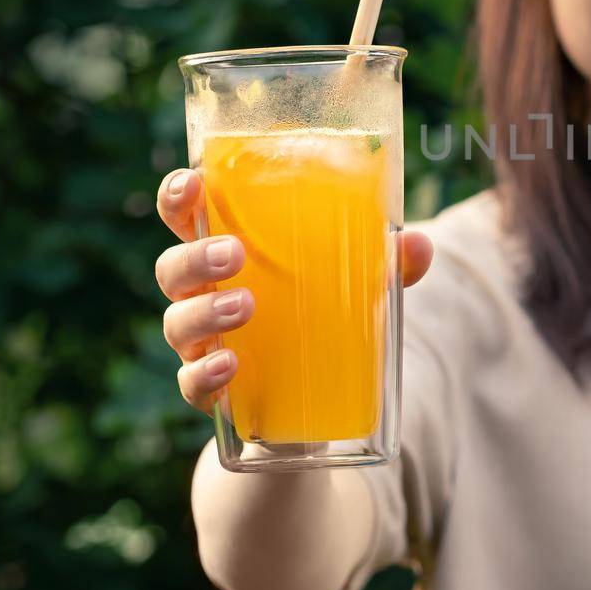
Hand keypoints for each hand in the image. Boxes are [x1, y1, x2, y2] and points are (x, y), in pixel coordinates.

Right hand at [153, 167, 433, 413]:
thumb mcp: (357, 287)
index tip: (192, 182)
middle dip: (196, 256)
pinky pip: (191, 383)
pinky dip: (205, 374)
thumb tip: (417, 244)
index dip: (178, 196)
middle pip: (172, 268)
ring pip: (178, 323)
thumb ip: (386, 264)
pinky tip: (228, 366)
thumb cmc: (322, 319)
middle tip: (234, 254)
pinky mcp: (211, 392)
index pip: (186, 217)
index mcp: (227, 253)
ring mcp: (201, 344)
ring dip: (205, 312)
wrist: (313, 407)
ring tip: (244, 305)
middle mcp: (202, 295)